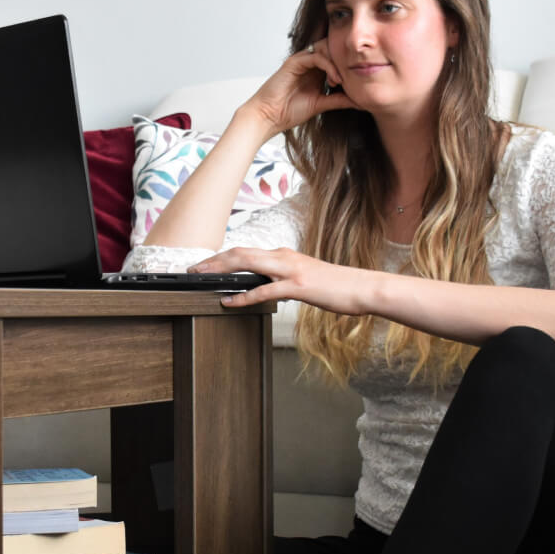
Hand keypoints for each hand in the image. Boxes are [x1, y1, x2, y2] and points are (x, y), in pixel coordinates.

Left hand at [193, 247, 376, 314]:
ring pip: (248, 264)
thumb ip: (283, 281)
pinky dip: (243, 296)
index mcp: (284, 256)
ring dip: (221, 270)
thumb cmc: (335, 287)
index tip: (205, 265)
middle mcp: (284, 257)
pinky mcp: (298, 286)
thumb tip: (265, 288)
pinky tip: (229, 301)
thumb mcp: (305, 280)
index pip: (247, 252)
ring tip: (202, 278)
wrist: (361, 288)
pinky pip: (263, 291)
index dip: (223, 257)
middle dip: (214, 260)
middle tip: (193, 269)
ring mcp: (290, 270)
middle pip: (240, 253)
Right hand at [241, 44, 360, 138]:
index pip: (336, 57)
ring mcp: (301, 60)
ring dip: (337, 62)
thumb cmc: (289, 111)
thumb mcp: (321, 104)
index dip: (348, 65)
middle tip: (352, 78)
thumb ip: (339, 100)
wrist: (269, 117)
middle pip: (333, 48)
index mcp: (316, 71)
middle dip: (345, 61)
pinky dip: (329, 66)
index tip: (358, 81)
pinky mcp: (294, 62)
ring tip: (342, 80)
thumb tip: (360, 101)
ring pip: (326, 48)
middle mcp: (309, 63)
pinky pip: (316, 56)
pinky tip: (335, 80)